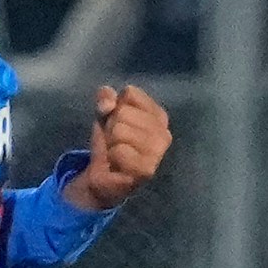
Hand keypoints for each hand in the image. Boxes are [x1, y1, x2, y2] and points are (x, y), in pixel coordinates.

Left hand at [64, 85, 171, 210]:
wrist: (103, 174)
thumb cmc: (110, 141)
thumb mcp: (105, 111)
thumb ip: (105, 97)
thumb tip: (108, 104)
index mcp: (159, 115)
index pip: (130, 93)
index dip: (115, 105)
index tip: (118, 121)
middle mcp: (164, 132)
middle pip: (123, 112)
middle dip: (111, 127)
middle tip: (117, 141)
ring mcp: (158, 152)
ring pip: (120, 131)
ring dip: (111, 143)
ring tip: (118, 152)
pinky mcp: (147, 170)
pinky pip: (119, 151)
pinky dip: (113, 157)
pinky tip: (119, 165)